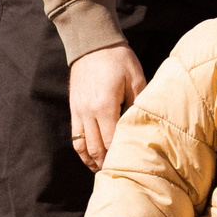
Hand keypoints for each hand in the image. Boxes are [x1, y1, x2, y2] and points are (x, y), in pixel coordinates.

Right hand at [69, 42, 146, 169]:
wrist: (92, 43)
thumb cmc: (118, 59)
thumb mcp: (136, 78)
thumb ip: (139, 103)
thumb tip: (143, 124)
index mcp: (105, 106)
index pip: (111, 140)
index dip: (119, 155)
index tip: (129, 165)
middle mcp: (88, 112)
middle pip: (95, 147)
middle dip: (105, 162)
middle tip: (117, 174)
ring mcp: (78, 111)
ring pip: (82, 145)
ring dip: (91, 160)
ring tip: (102, 170)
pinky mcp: (73, 108)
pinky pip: (75, 135)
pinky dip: (82, 149)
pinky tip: (90, 156)